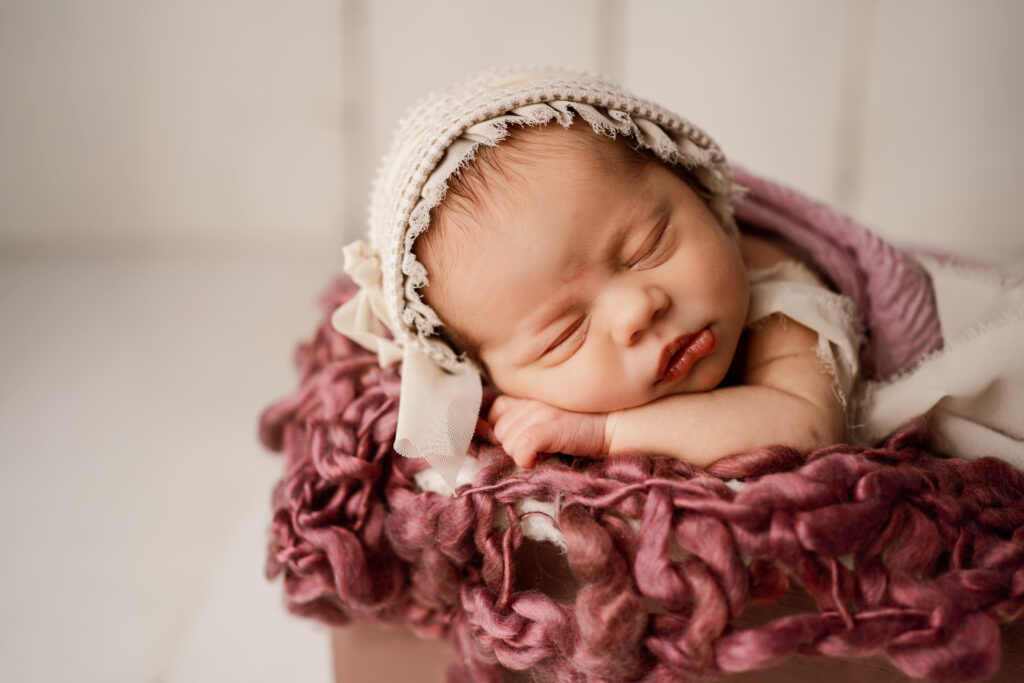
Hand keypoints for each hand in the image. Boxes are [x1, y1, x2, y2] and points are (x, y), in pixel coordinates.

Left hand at [487, 396, 608, 467]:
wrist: (615, 422)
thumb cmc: (586, 421)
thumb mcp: (552, 411)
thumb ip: (529, 415)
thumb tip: (504, 436)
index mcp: (530, 394)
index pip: (496, 409)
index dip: (504, 427)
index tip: (520, 438)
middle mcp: (531, 400)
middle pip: (500, 430)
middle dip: (514, 444)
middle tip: (537, 448)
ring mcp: (538, 414)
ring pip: (508, 443)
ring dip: (522, 453)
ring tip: (544, 451)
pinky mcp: (548, 429)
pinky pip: (521, 449)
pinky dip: (526, 460)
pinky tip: (540, 460)